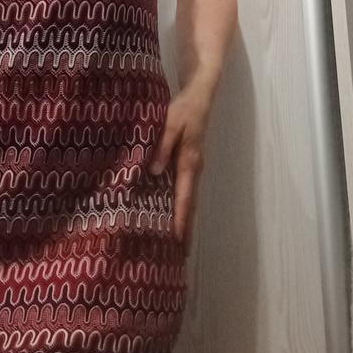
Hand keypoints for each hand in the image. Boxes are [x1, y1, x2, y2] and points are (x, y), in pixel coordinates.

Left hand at [146, 85, 210, 252]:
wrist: (199, 96)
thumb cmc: (183, 110)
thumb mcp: (169, 124)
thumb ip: (162, 147)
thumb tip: (153, 171)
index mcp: (189, 163)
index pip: (184, 198)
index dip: (180, 220)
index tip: (177, 241)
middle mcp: (194, 170)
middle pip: (191, 206)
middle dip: (186, 231)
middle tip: (181, 256)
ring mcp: (193, 169)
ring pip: (190, 201)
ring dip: (186, 223)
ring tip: (179, 247)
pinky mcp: (189, 165)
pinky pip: (186, 192)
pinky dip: (183, 209)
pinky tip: (175, 218)